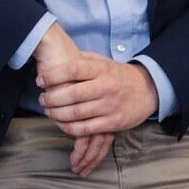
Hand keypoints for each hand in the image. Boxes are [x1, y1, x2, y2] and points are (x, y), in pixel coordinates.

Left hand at [31, 26, 113, 177]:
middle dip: (51, 98)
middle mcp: (106, 86)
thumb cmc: (119, 75)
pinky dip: (70, 128)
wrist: (148, 90)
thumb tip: (58, 59)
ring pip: (77, 113)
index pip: (73, 70)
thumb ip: (84, 60)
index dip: (53, 75)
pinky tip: (62, 124)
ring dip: (57, 114)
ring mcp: (110, 106)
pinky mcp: (113, 123)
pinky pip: (86, 129)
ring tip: (48, 110)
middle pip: (72, 94)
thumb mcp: (104, 62)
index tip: (40, 80)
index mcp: (102, 69)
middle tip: (42, 98)